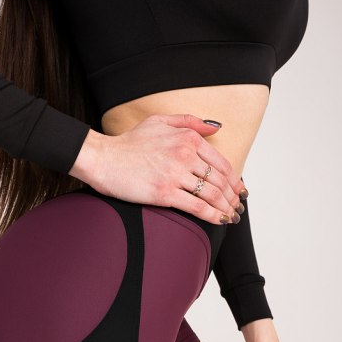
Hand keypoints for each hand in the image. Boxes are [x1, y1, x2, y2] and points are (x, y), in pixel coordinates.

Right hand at [71, 113, 245, 224]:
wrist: (102, 158)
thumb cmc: (128, 143)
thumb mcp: (160, 121)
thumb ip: (190, 121)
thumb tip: (215, 127)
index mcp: (188, 138)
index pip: (221, 163)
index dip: (234, 180)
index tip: (238, 190)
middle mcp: (185, 155)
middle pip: (220, 180)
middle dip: (233, 197)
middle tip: (237, 207)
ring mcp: (175, 175)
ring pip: (212, 195)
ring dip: (226, 208)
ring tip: (231, 216)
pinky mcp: (164, 193)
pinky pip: (197, 207)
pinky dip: (213, 216)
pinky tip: (219, 220)